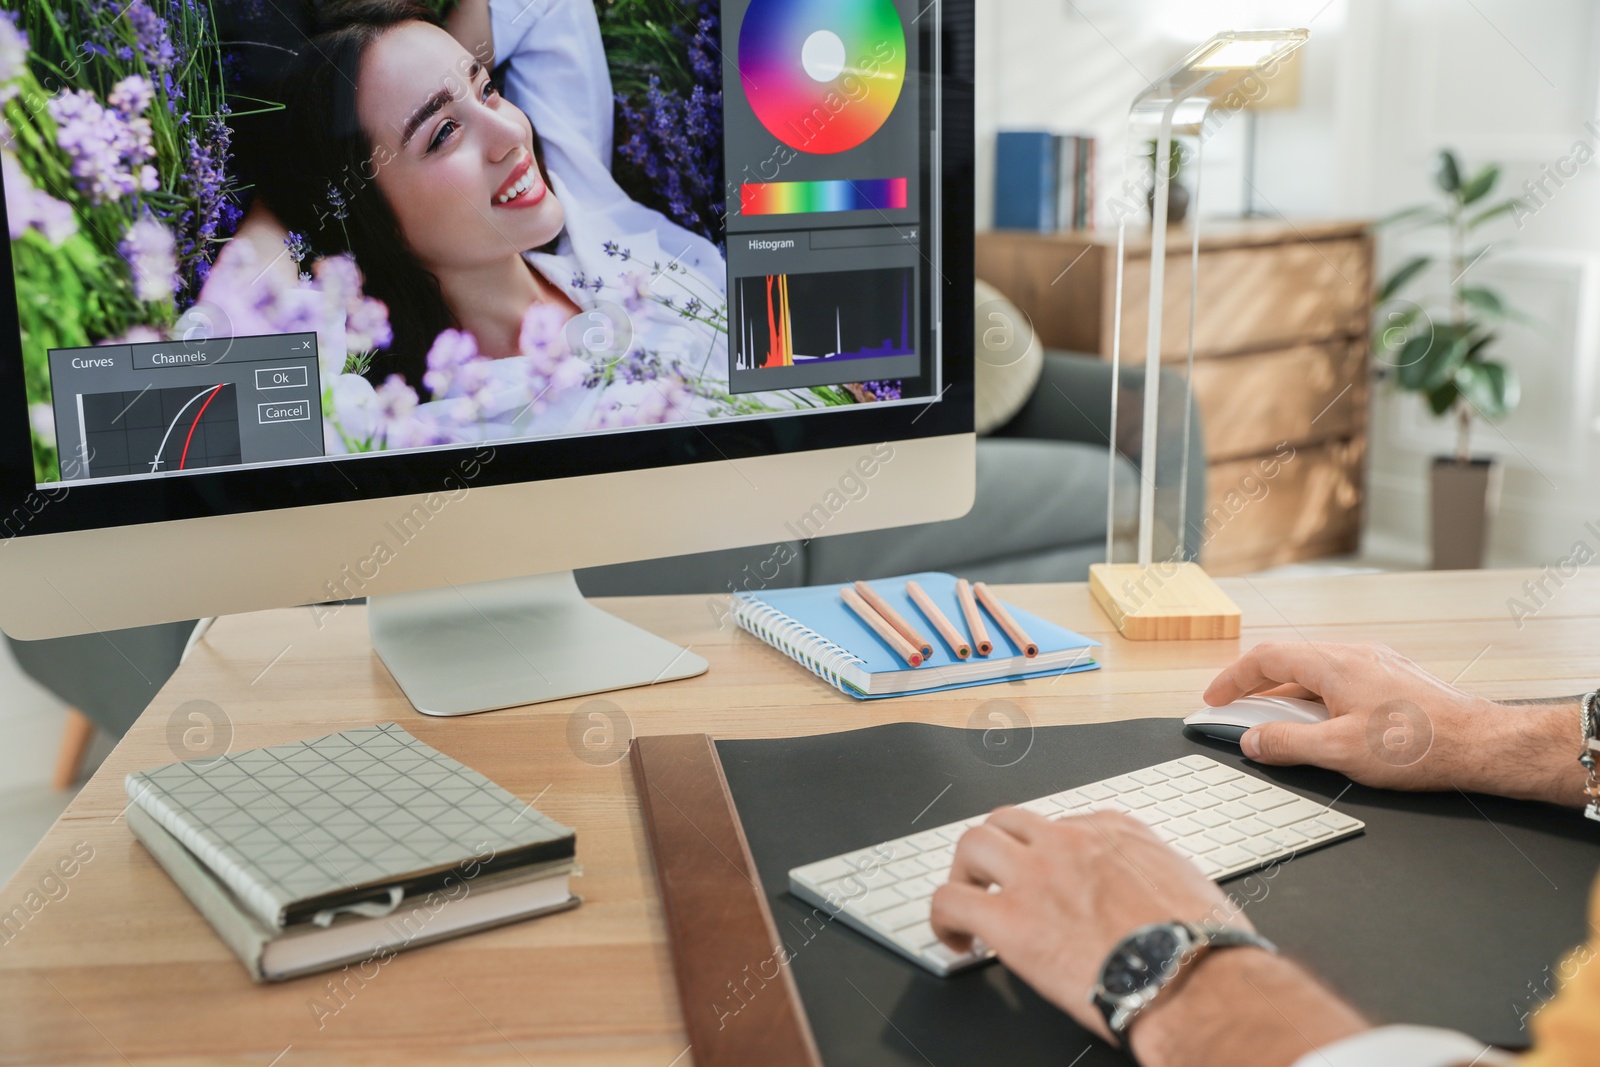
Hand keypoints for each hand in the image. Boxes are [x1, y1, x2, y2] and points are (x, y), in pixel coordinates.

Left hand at [930, 808, 1368, 1065]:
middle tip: (994, 881)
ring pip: (972, 844)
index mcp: (1116, 832)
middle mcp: (1070, 842)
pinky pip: (950, 900)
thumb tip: (1163, 903)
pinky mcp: (1010, 920)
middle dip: (997, 849)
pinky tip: (954, 940)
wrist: (1194, 980)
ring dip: (965, 873)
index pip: (1064, 823)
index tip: (1048, 878)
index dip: (1048, 853)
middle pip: (1009, 821)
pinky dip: (943, 918)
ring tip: (969, 904)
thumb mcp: (1193, 888)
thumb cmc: (1205, 947)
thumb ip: (1162, 880)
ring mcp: (1036, 875)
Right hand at [1204, 641, 1584, 803]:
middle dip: (1256, 687)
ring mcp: (1377, 664)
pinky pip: (1341, 680)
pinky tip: (1323, 725)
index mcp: (1333, 664)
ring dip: (1288, 695)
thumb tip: (1252, 741)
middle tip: (1237, 712)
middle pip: (1289, 661)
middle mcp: (1354, 654)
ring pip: (1316, 671)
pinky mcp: (1394, 680)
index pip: (1265, 659)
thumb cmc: (1418, 747)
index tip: (1214, 699)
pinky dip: (1317, 698)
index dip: (1232, 679)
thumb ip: (1287, 744)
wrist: (1481, 745)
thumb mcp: (1338, 751)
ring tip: (1277, 726)